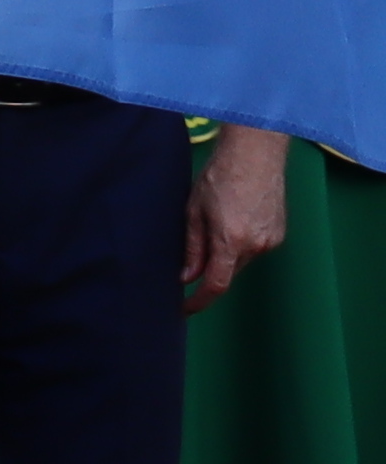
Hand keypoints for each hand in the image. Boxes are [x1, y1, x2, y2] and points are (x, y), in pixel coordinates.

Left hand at [190, 124, 293, 309]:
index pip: (216, 285)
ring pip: (241, 260)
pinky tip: (234, 218)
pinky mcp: (280, 233)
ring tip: (216, 221)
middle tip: (191, 253)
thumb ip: (192, 248)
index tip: (184, 309)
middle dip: (209, 270)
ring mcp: (272, 240)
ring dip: (225, 252)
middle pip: (228, 272)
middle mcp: (256, 245)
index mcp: (231, 241)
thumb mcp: (194, 212)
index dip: (198, 301)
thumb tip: (186, 277)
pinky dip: (240, 242)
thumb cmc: (219, 176)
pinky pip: (255, 248)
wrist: (255, 154)